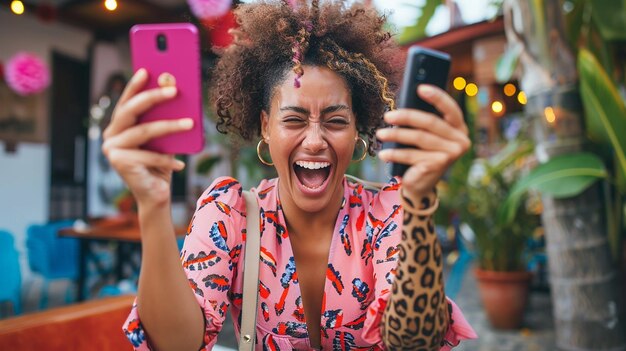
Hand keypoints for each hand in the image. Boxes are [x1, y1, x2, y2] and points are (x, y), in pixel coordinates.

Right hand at [102, 68, 192, 207]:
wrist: (157, 194)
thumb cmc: (162, 163)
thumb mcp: (166, 137)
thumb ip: (165, 114)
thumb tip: (173, 85)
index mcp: (120, 125)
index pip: (127, 100)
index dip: (135, 85)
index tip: (147, 70)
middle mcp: (111, 135)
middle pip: (131, 110)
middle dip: (153, 97)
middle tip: (174, 90)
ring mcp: (112, 149)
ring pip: (144, 131)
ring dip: (169, 127)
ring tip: (190, 124)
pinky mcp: (118, 163)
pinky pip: (148, 155)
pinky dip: (166, 159)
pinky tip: (180, 164)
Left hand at [376, 84, 470, 198]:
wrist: (420, 184)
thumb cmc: (421, 153)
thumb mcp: (424, 135)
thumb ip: (422, 120)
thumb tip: (405, 103)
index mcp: (459, 127)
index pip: (450, 108)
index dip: (436, 97)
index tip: (420, 88)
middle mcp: (461, 140)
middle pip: (431, 122)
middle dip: (406, 117)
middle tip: (387, 116)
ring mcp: (452, 153)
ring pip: (419, 138)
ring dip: (396, 135)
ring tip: (380, 134)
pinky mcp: (439, 165)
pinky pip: (412, 154)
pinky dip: (395, 154)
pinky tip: (383, 154)